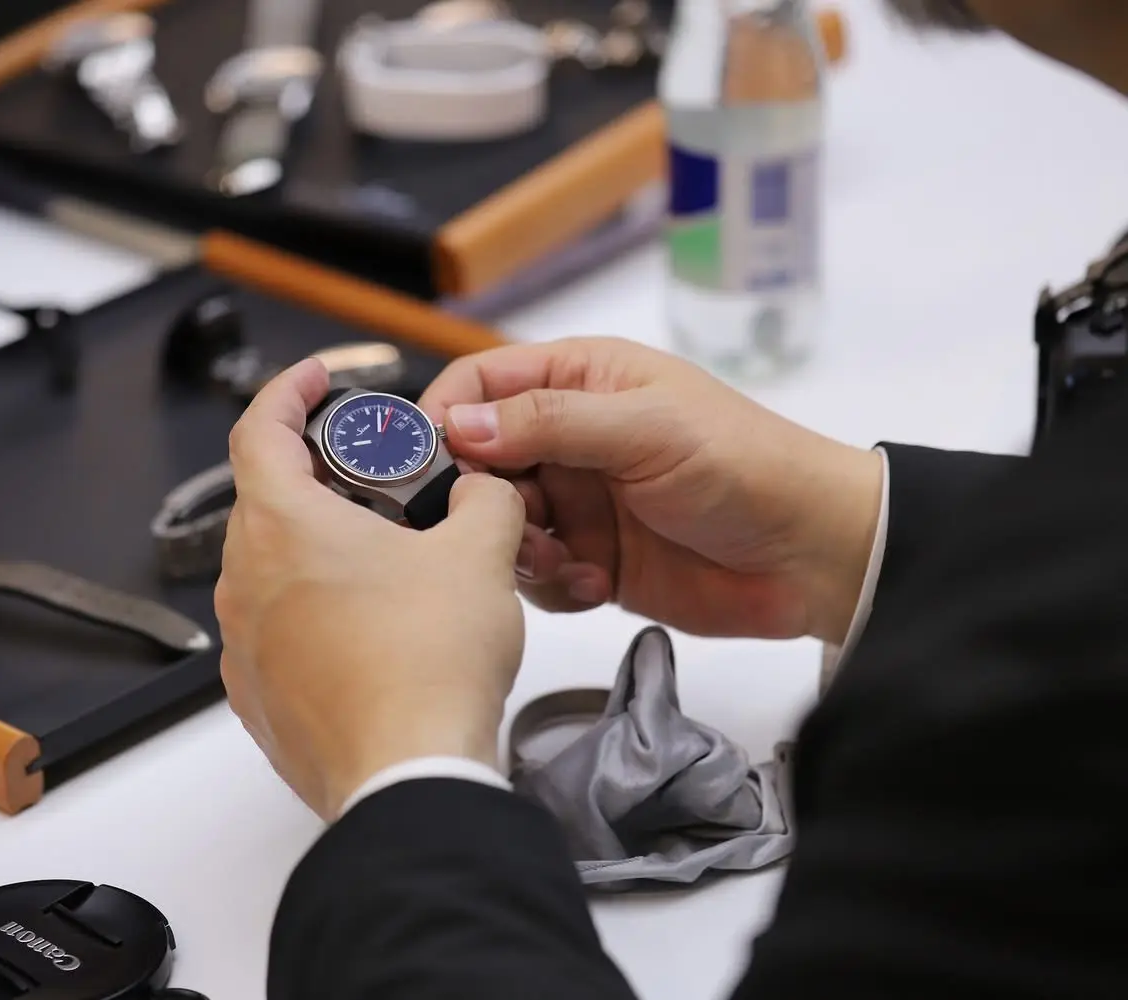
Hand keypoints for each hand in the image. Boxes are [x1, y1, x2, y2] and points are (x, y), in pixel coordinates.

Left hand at [216, 358, 526, 820]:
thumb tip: (481, 493)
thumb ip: (484, 499)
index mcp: (282, 525)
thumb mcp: (479, 554)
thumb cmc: (427, 667)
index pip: (258, 427)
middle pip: (267, 501)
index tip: (317, 381)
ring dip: (320, 554)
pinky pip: (278, 633)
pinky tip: (371, 632)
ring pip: (273, 571)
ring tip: (387, 565)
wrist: (409, 775)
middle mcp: (246, 580)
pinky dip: (314, 616)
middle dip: (321, 480)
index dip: (289, 390)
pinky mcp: (258, 696)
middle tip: (379, 483)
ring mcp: (244, 644)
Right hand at [419, 338, 883, 644]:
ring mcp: (579, 501)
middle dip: (479, 498)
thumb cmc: (744, 466)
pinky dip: (553, 584)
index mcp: (581, 381)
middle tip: (499, 526)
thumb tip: (457, 423)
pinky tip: (595, 584)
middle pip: (478, 460)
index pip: (481, 383)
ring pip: (500, 523)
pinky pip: (536, 574)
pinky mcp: (591, 559)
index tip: (421, 461)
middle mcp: (570, 438)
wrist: (812, 556)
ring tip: (565, 560)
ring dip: (518, 548)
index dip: (443, 416)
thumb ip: (547, 424)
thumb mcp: (643, 430)